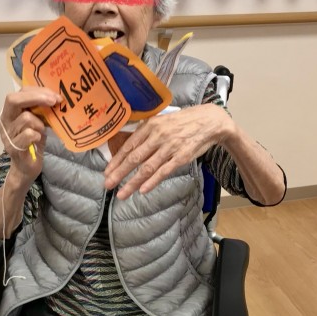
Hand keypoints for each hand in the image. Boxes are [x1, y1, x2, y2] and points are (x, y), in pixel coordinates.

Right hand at [0, 87, 61, 181]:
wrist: (27, 167)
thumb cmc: (33, 142)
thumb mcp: (38, 122)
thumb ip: (41, 110)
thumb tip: (56, 97)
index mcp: (10, 111)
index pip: (20, 93)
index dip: (37, 91)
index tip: (55, 95)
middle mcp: (4, 120)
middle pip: (13, 100)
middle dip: (36, 98)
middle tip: (54, 101)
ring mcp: (7, 134)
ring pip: (26, 118)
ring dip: (40, 124)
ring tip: (42, 131)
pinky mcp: (13, 147)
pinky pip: (28, 134)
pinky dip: (37, 135)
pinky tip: (38, 140)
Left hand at [104, 104, 232, 199]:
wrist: (209, 121)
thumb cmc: (183, 122)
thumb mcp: (162, 121)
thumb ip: (146, 133)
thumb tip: (129, 148)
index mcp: (150, 125)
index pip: (129, 146)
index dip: (116, 160)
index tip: (107, 172)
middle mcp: (158, 135)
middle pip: (134, 158)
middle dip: (119, 173)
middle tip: (107, 185)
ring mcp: (170, 147)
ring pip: (147, 168)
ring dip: (132, 182)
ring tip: (122, 194)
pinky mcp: (181, 157)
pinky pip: (163, 171)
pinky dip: (152, 181)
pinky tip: (142, 190)